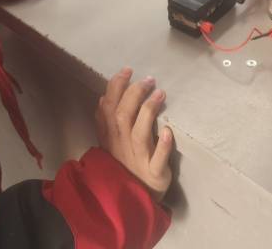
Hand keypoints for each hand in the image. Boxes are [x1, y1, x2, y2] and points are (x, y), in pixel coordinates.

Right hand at [95, 68, 173, 200]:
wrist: (133, 200)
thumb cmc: (126, 165)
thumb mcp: (113, 143)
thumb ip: (108, 121)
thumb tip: (105, 96)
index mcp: (111, 138)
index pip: (108, 109)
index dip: (116, 88)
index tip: (127, 70)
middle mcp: (122, 147)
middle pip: (123, 117)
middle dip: (134, 95)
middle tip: (148, 79)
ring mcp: (138, 161)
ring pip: (139, 134)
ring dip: (148, 112)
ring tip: (160, 94)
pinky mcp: (155, 174)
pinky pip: (158, 160)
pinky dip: (162, 146)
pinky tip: (167, 131)